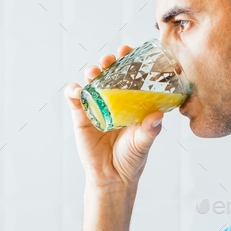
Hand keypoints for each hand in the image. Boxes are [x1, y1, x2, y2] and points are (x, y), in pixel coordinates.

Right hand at [64, 45, 163, 188]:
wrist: (112, 178)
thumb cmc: (131, 159)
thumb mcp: (143, 143)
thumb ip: (149, 130)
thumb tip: (157, 116)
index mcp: (131, 103)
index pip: (129, 76)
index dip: (128, 61)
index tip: (129, 52)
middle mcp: (113, 101)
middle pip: (109, 74)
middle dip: (108, 62)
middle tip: (111, 59)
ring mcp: (96, 107)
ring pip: (91, 82)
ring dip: (91, 72)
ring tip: (95, 72)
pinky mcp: (81, 117)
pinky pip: (74, 99)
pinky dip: (73, 90)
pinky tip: (78, 90)